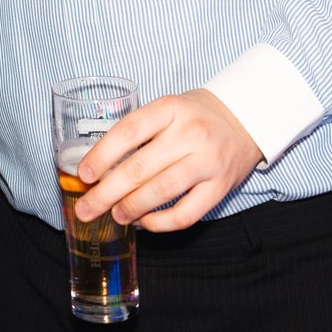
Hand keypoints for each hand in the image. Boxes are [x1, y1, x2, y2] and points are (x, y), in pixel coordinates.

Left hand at [71, 88, 263, 232]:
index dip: (102, 155)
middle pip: (140, 167)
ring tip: (115, 216)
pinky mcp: (220, 187)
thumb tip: (99, 167)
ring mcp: (207, 161)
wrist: (246, 120)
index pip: (129, 131)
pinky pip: (186, 214)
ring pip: (161, 191)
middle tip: (86, 208)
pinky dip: (160, 223)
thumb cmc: (195, 116)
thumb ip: (138, 131)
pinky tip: (145, 222)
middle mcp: (190, 133)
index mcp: (171, 108)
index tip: (84, 174)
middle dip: (106, 193)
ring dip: (131, 208)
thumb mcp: (168, 108)